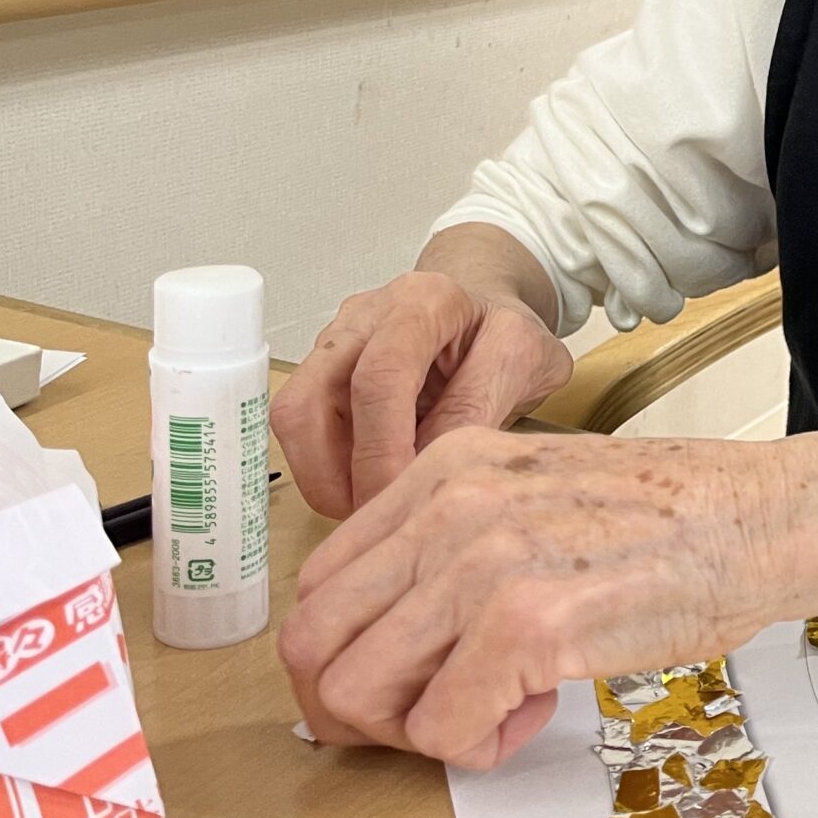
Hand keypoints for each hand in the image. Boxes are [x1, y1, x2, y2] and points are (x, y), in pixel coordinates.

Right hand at [272, 271, 572, 516]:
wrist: (487, 310)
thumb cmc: (503, 334)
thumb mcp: (523, 363)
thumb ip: (475, 410)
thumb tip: (420, 470)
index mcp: (422, 302)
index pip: (381, 377)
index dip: (380, 449)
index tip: (397, 497)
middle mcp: (363, 318)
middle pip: (310, 400)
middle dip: (334, 474)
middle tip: (374, 516)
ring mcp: (333, 344)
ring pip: (294, 419)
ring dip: (325, 477)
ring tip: (374, 506)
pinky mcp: (321, 372)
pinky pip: (303, 429)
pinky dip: (328, 469)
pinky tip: (367, 484)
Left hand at [278, 426, 798, 767]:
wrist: (763, 520)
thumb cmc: (675, 519)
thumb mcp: (537, 491)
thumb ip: (459, 543)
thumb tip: (400, 633)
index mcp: (445, 470)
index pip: (320, 586)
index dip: (348, 655)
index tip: (402, 682)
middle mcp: (449, 507)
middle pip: (317, 644)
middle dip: (363, 706)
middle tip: (431, 716)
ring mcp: (483, 563)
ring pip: (358, 693)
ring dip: (416, 729)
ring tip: (490, 712)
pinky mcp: (528, 623)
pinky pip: (439, 728)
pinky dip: (475, 746)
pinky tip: (532, 715)